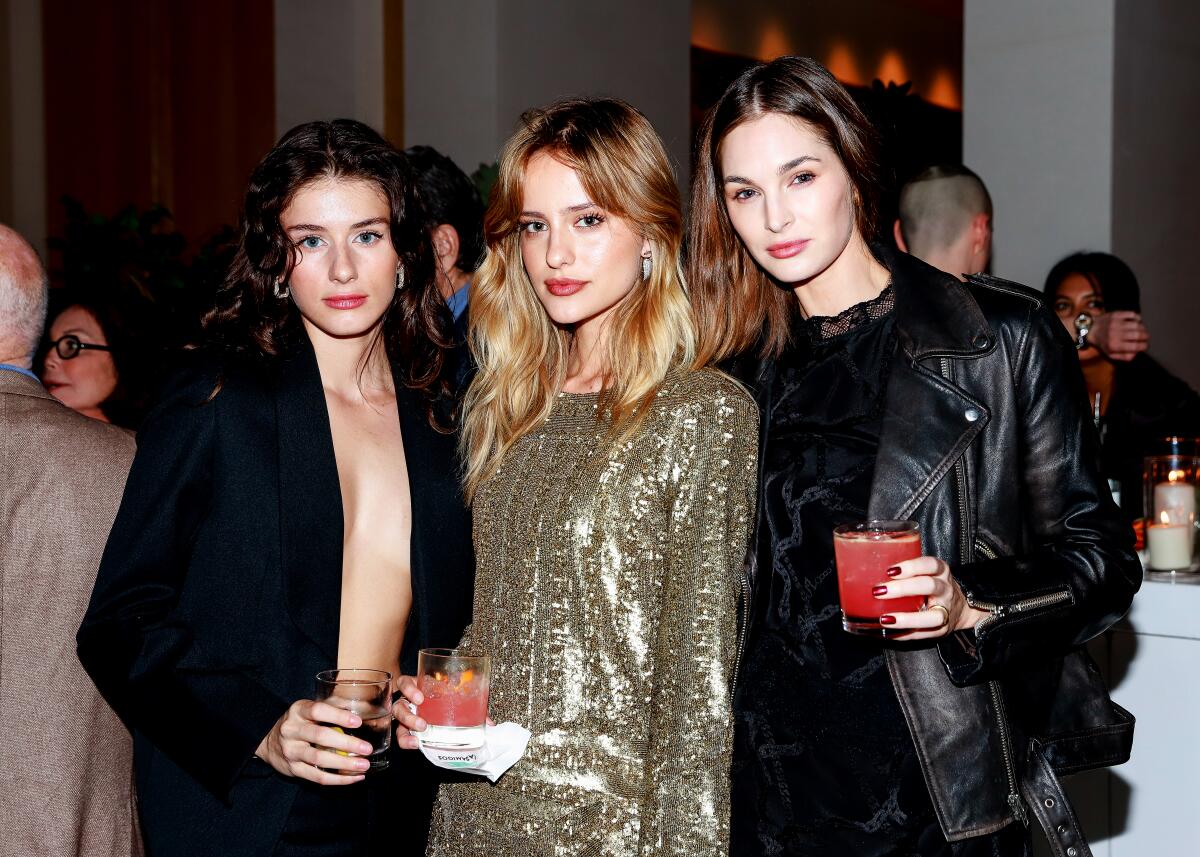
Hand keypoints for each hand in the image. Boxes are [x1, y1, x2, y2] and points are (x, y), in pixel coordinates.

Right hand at [254, 699, 373, 784]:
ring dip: (344, 765)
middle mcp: (292, 730)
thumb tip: (363, 707)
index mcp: (298, 711)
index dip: (338, 716)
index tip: (358, 722)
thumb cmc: (299, 722)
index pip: (318, 711)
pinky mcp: (293, 769)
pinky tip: (354, 777)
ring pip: (319, 759)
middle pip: (320, 736)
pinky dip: (338, 779)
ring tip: (364, 766)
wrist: (268, 741)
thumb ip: (332, 707)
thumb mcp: (309, 709)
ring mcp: (291, 751)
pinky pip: (317, 777)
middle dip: (346, 744)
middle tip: (367, 748)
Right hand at [390, 674, 495, 750]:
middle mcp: (408, 701)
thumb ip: (472, 709)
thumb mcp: (457, 700)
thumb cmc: (447, 701)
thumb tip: (490, 724)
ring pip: (397, 722)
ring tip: (417, 739)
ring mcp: (406, 716)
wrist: (443, 713)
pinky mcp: (406, 729)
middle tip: (423, 724)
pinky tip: (415, 745)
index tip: (420, 699)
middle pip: (398, 705)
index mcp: (419, 687)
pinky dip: (407, 741)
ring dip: (407, 730)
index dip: (409, 689)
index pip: (405, 683)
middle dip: (408, 715)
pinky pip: (401, 735)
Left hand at [871, 556, 989, 639]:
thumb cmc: (932, 586)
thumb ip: (904, 571)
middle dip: (903, 589)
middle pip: (928, 586)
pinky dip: (904, 635)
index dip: (911, 566)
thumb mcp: (925, 572)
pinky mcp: (942, 630)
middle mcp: (945, 589)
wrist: (960, 608)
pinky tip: (887, 633)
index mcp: (940, 571)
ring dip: (906, 619)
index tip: (890, 571)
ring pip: (932, 616)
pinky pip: (923, 634)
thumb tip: (864, 569)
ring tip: (885, 619)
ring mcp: (946, 611)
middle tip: (879, 591)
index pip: (929, 564)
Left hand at [1089, 311, 1148, 360]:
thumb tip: (1137, 353)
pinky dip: (1137, 317)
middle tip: (1145, 337)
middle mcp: (1116, 334)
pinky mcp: (1116, 315)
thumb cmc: (1103, 342)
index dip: (1144, 346)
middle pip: (1139, 335)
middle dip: (1146, 337)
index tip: (1145, 345)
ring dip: (1143, 327)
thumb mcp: (1111, 354)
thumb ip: (1124, 356)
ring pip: (1137, 324)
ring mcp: (1116, 323)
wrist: (1091, 329)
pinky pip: (1132, 314)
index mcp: (1115, 345)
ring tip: (1142, 330)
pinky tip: (1136, 321)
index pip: (1136, 346)